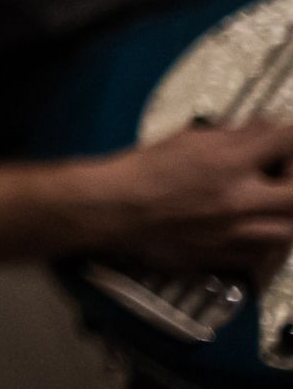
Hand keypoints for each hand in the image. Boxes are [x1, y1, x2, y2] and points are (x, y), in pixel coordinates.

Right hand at [80, 121, 292, 272]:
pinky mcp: (226, 259)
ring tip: (274, 204)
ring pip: (290, 232)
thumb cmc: (145, 168)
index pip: (284, 141)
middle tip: (283, 172)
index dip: (292, 136)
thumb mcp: (186, 138)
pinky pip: (265, 255)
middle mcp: (239, 201)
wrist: (114, 210)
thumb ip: (231, 135)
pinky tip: (255, 229)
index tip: (287, 138)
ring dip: (287, 214)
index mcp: (227, 162)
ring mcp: (235, 235)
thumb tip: (265, 129)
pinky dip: (269, 241)